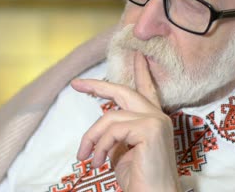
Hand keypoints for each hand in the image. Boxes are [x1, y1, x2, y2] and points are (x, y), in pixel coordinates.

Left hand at [71, 53, 180, 190]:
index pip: (146, 90)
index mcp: (153, 120)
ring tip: (87, 158)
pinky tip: (98, 162)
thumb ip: (116, 134)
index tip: (136, 55)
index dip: (140, 72)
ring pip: (110, 117)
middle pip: (123, 91)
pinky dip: (99, 146)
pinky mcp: (150, 129)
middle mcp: (158, 117)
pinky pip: (112, 130)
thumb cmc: (138, 179)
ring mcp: (156, 121)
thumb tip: (101, 126)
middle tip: (76, 84)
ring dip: (92, 139)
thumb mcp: (121, 152)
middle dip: (97, 86)